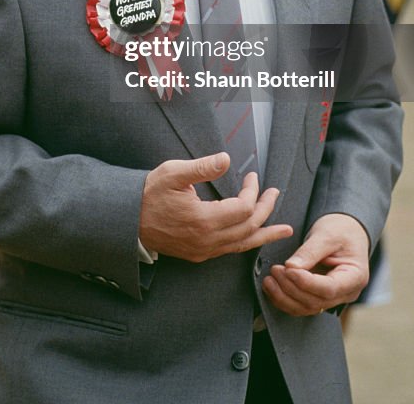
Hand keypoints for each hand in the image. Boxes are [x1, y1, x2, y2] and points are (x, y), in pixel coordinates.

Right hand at [139, 151, 292, 261]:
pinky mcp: (199, 254)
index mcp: (203, 220)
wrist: (129, 221)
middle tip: (274, 194)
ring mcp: (204, 250)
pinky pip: (231, 250)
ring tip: (284, 229)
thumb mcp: (173, 173)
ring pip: (242, 244)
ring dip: (264, 232)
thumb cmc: (149, 194)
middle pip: (248, 227)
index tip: (251, 177)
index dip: (252, 192)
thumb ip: (202, 167)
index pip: (243, 209)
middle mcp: (207, 240)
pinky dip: (247, 242)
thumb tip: (226, 159)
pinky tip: (255, 237)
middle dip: (265, 209)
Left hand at [263, 213, 369, 315]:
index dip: (306, 282)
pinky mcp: (320, 297)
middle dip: (292, 288)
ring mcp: (334, 298)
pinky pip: (302, 305)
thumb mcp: (327, 234)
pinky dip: (285, 299)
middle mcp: (346, 293)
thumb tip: (291, 267)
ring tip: (269, 280)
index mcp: (355, 277)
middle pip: (317, 301)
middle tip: (275, 271)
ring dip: (285, 297)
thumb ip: (310, 251)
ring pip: (307, 308)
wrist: (346, 231)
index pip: (330, 288)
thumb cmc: (341, 230)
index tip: (288, 269)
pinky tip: (272, 288)